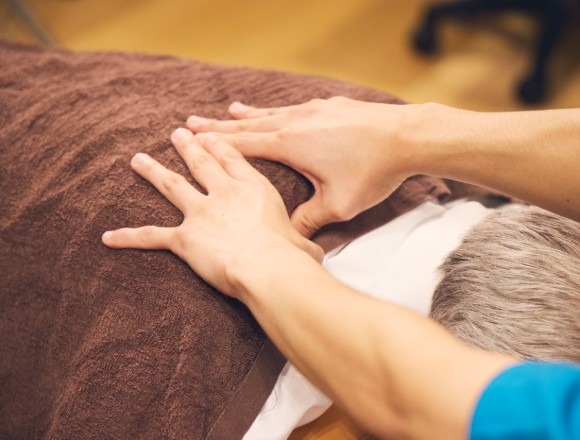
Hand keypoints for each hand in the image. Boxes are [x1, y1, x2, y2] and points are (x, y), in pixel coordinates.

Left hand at [102, 128, 322, 297]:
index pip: (232, 160)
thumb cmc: (293, 256)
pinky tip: (108, 237)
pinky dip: (129, 237)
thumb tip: (315, 253)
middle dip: (188, 146)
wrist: (270, 267)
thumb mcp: (306, 242)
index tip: (209, 134)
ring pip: (171, 186)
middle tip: (176, 133)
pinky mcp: (185, 238)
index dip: (219, 144)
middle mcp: (225, 194)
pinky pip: (151, 237)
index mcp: (255, 190)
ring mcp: (202, 213)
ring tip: (137, 159)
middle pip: (202, 163)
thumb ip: (304, 242)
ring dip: (152, 172)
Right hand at [187, 97, 414, 236]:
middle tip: (193, 122)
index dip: (215, 143)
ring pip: (272, 113)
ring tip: (229, 110)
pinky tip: (280, 110)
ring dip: (248, 114)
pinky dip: (278, 109)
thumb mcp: (338, 205)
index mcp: (290, 145)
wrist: (406, 136)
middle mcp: (296, 122)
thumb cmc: (372, 172)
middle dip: (220, 126)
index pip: (243, 144)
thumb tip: (289, 237)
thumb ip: (309, 220)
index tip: (191, 138)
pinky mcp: (331, 105)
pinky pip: (295, 107)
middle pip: (250, 125)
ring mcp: (314, 110)